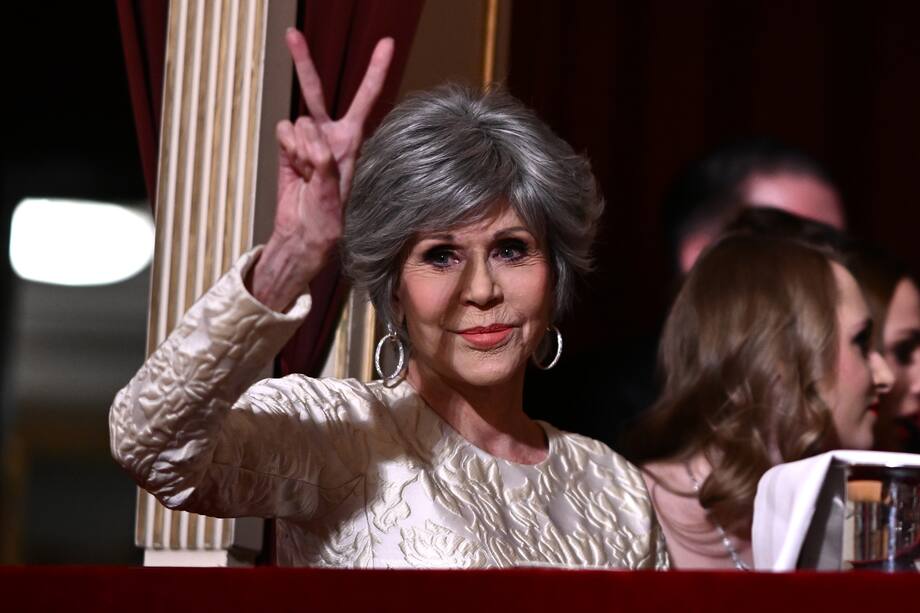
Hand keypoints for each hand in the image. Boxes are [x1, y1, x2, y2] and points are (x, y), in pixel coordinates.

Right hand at [252, 29, 393, 310]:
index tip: (386, 43)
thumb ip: (324, 165)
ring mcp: (307, 140)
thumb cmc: (330, 220)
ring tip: (308, 173)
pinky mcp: (288, 148)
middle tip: (291, 34)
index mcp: (352, 142)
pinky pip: (283, 133)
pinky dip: (288, 150)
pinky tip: (297, 170)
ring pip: (297, 120)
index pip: (366, 99)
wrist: (304, 233)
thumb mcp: (334, 196)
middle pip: (316, 91)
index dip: (375, 71)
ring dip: (300, 147)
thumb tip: (312, 142)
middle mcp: (330, 135)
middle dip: (302, 62)